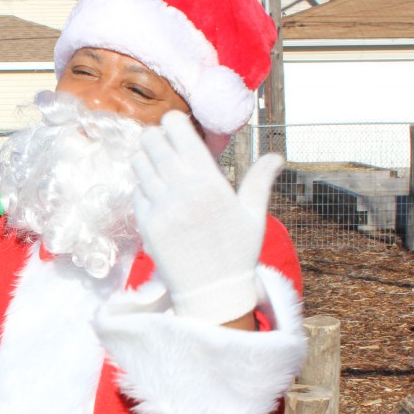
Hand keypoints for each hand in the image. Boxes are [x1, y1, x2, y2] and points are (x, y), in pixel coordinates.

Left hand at [131, 111, 282, 325]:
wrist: (212, 292)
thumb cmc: (237, 253)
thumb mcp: (253, 216)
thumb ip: (260, 181)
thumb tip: (277, 156)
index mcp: (210, 184)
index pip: (180, 134)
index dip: (173, 122)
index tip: (175, 123)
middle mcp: (182, 192)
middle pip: (153, 143)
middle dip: (156, 136)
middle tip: (163, 140)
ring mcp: (161, 208)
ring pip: (139, 164)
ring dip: (146, 158)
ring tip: (156, 162)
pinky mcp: (146, 224)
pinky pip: (136, 191)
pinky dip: (142, 185)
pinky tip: (154, 190)